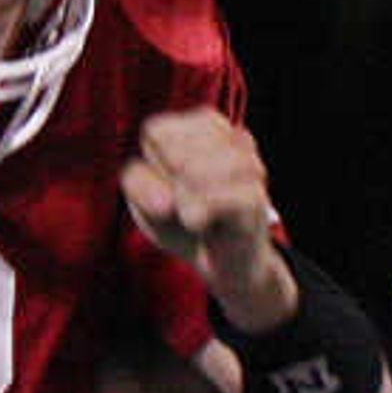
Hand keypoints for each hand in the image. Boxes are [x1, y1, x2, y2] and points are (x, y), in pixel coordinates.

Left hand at [120, 109, 296, 325]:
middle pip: (174, 152)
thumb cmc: (182, 223)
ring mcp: (249, 166)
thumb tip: (169, 200)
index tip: (168, 185)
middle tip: (183, 204)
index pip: (157, 132)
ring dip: (182, 199)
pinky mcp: (255, 199)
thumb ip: (136, 183)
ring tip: (190, 215)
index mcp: (204, 126)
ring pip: (194, 170)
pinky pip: (214, 197)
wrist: (226, 266)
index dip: (152, 165)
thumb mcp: (143, 200)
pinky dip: (196, 214)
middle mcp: (232, 138)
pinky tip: (198, 223)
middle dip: (167, 183)